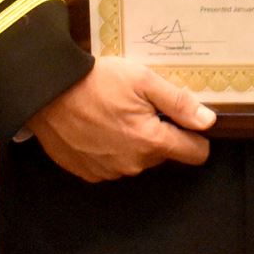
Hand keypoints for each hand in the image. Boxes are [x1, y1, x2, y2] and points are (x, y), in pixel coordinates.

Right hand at [28, 56, 215, 182]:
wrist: (46, 92)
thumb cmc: (95, 81)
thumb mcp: (143, 80)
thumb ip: (179, 103)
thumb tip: (208, 121)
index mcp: (151, 142)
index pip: (195, 153)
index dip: (195, 135)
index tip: (183, 119)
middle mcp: (133, 165)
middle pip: (164, 154)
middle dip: (158, 132)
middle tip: (138, 107)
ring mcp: (109, 172)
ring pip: (138, 159)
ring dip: (133, 141)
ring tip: (114, 114)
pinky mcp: (88, 173)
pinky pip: (112, 164)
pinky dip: (110, 149)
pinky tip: (97, 128)